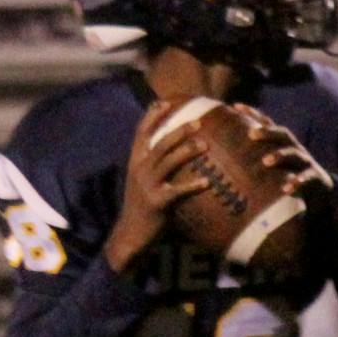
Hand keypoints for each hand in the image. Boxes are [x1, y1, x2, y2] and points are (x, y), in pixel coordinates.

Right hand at [105, 101, 210, 273]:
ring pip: (167, 162)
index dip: (153, 116)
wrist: (130, 234)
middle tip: (198, 122)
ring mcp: (147, 186)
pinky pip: (177, 191)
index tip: (166, 102)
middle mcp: (139, 170)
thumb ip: (154, 165)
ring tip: (205, 145)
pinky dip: (192, 185)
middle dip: (178, 130)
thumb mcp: (143, 181)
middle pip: (159, 143)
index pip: (142, 133)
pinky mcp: (156, 203)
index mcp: (135, 162)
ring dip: (187, 151)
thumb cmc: (142, 207)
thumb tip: (173, 150)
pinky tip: (207, 182)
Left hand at [234, 108, 333, 201]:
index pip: (269, 124)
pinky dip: (297, 181)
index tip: (236, 106)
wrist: (320, 192)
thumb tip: (228, 156)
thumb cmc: (290, 176)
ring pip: (294, 153)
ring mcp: (306, 161)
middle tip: (252, 134)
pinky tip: (286, 188)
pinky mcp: (315, 176)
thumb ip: (258, 156)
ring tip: (266, 161)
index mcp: (284, 143)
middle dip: (268, 132)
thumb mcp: (275, 164)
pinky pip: (307, 177)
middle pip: (283, 134)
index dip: (254, 113)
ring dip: (280, 155)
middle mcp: (295, 148)